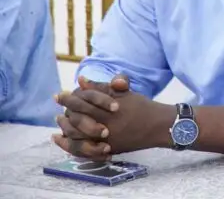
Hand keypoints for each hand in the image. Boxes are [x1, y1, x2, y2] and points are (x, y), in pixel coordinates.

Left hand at [54, 75, 170, 157]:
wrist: (158, 126)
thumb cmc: (141, 107)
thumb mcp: (125, 93)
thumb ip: (103, 87)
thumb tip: (82, 80)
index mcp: (111, 111)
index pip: (84, 104)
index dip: (69, 99)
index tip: (60, 94)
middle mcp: (106, 127)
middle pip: (78, 119)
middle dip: (65, 110)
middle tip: (58, 102)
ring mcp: (106, 141)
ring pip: (77, 136)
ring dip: (64, 127)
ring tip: (59, 119)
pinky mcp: (107, 150)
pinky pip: (83, 151)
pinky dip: (68, 145)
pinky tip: (59, 138)